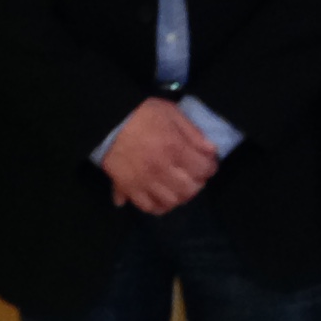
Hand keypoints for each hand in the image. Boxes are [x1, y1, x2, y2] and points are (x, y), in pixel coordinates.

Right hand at [101, 98, 218, 214]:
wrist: (108, 121)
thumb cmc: (141, 113)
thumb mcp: (171, 113)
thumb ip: (193, 133)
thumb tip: (211, 151)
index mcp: (174, 148)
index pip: (203, 169)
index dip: (210, 167)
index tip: (208, 164)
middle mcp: (161, 169)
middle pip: (190, 190)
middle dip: (198, 183)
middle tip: (194, 176)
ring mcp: (145, 181)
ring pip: (171, 202)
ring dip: (180, 196)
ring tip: (179, 187)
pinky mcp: (129, 188)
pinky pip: (148, 207)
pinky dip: (158, 206)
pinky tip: (161, 197)